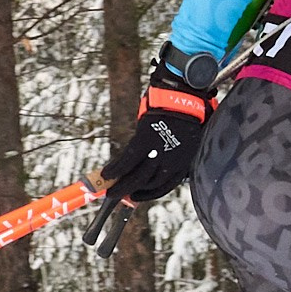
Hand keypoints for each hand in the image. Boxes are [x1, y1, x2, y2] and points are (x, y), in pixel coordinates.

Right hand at [99, 55, 216, 204]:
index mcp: (183, 162)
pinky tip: (106, 175)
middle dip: (132, 192)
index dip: (149, 194)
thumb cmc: (184, 112)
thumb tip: (158, 158)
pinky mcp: (145, 141)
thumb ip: (173, 151)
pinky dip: (115, 170)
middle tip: (118, 196)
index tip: (137, 196)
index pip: (164, 186)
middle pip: (149, 184)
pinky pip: (127, 161)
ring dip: (121, 186)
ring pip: (137, 177)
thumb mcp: (185, 138)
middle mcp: (172, 162)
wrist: (183, 95)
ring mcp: (158, 152)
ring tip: (109, 191)